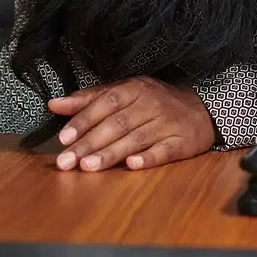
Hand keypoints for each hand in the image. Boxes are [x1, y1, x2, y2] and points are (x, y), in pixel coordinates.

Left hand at [46, 77, 218, 172]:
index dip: (84, 120)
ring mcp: (167, 124)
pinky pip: (164, 151)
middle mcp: (150, 105)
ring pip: (136, 139)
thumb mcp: (125, 92)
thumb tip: (54, 104)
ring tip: (88, 167)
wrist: (201, 109)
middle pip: (116, 125)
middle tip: (67, 161)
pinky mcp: (182, 143)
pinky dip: (147, 158)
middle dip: (89, 144)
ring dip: (111, 154)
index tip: (64, 138)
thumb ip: (90, 99)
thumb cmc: (154, 101)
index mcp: (134, 89)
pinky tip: (131, 166)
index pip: (106, 103)